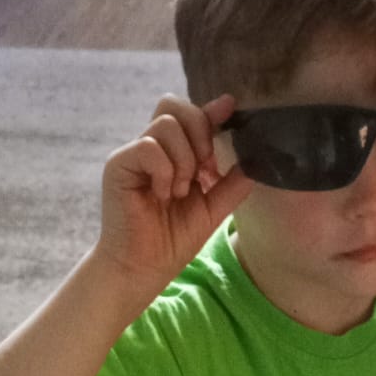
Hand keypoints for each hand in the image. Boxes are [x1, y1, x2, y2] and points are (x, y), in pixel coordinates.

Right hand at [95, 93, 251, 296]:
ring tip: (180, 192)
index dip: (209, 110)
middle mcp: (151, 148)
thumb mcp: (212, 209)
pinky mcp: (119, 165)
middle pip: (173, 106)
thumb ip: (231, 184)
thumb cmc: (172, 242)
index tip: (229, 107)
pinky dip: (165, 171)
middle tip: (205, 170)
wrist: (144, 269)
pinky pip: (149, 147)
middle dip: (200, 131)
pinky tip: (164, 194)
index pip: (189, 116)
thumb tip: (256, 158)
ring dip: (184, 159)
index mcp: (172, 155)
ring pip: (166, 124)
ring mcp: (134, 154)